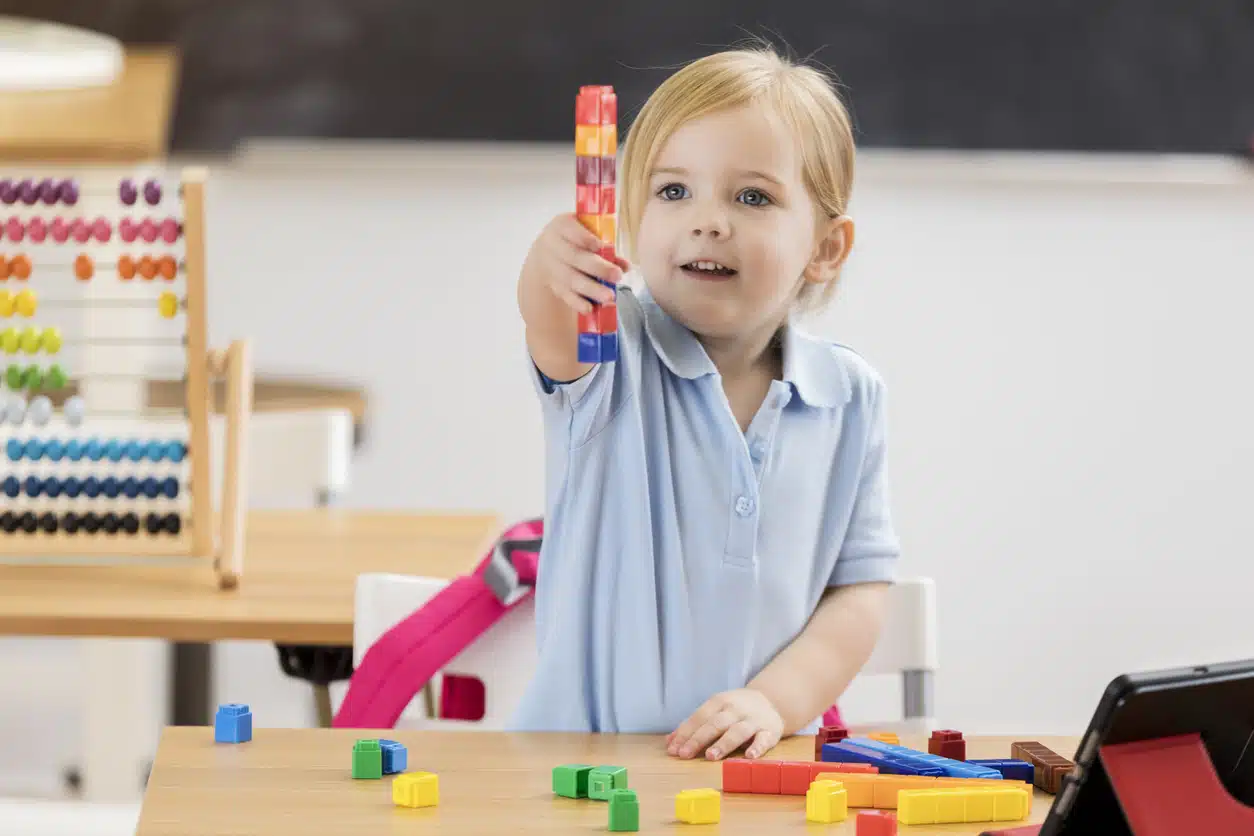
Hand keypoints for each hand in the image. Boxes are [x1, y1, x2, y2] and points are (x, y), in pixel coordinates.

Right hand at [519, 213, 628, 314]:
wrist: (546, 253)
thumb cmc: (574, 240)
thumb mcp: (586, 234)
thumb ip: (606, 247)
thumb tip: (625, 265)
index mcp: (562, 226)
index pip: (572, 231)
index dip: (586, 239)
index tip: (601, 246)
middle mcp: (553, 245)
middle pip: (575, 257)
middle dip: (598, 268)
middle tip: (617, 276)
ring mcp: (551, 266)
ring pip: (571, 279)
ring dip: (592, 289)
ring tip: (610, 297)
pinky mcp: (553, 284)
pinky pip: (565, 295)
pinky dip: (578, 303)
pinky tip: (590, 309)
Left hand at [666, 689, 783, 760]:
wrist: (772, 701)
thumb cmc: (736, 710)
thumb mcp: (714, 711)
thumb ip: (694, 726)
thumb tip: (670, 742)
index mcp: (720, 702)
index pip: (699, 717)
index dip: (685, 733)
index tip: (673, 749)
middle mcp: (736, 709)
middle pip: (715, 724)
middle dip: (699, 739)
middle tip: (684, 754)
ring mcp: (753, 720)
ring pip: (737, 731)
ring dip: (723, 744)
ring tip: (710, 756)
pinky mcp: (770, 731)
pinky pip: (764, 739)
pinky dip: (757, 747)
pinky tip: (749, 756)